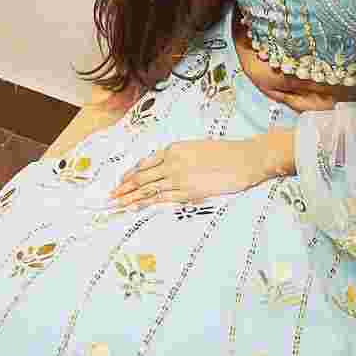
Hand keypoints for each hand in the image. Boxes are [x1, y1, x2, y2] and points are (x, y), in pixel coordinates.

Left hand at [110, 136, 274, 209]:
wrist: (244, 159)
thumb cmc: (226, 154)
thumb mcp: (198, 149)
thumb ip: (180, 158)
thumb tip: (169, 169)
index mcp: (174, 149)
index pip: (145, 163)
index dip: (131, 174)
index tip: (122, 181)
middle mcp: (172, 162)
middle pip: (141, 177)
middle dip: (124, 187)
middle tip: (110, 196)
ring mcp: (178, 178)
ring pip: (147, 189)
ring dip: (130, 198)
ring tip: (116, 204)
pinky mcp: (188, 192)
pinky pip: (161, 198)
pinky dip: (146, 203)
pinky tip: (135, 207)